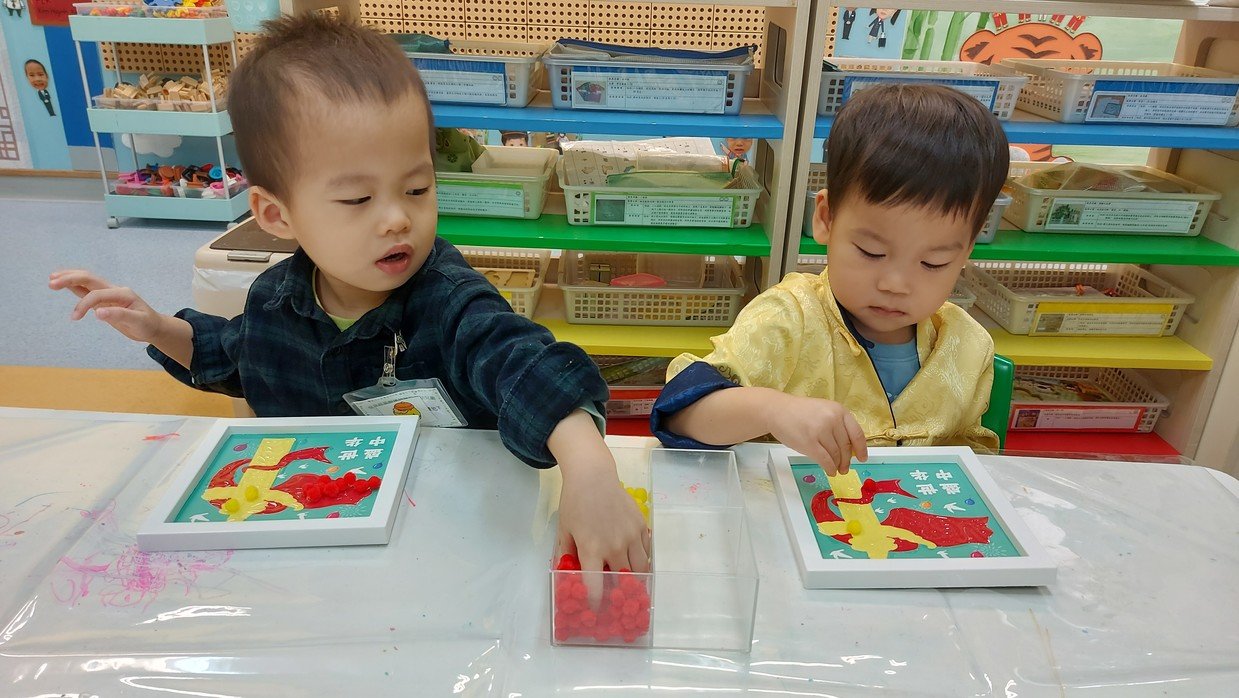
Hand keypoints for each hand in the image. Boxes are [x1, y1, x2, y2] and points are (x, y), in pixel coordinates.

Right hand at [49, 270, 163, 342]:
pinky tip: (64, 284)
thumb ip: (119, 316)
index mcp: (122, 293)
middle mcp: (114, 290)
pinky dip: (74, 286)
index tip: (75, 317)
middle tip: (51, 282)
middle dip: (70, 279)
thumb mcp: (138, 322)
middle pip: (89, 279)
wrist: (153, 327)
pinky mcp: (104, 301)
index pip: (97, 294)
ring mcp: (108, 294)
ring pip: (86, 281)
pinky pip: (87, 290)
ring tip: (52, 279)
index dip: (84, 304)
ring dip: (70, 279)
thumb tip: (98, 313)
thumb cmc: (147, 325)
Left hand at [558, 457, 650, 606]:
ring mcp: (630, 536)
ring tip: (629, 584)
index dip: (596, 603)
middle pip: (622, 582)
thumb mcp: (565, 530)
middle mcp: (614, 545)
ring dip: (634, 579)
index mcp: (591, 549)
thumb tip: (570, 574)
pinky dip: (641, 560)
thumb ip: (568, 555)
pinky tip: (634, 561)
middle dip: (618, 593)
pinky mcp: (641, 527)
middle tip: (615, 598)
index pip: (596, 587)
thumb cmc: (574, 502)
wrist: (593, 475)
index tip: (596, 609)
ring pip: (640, 570)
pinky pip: (646, 552)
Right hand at [766, 394, 867, 475]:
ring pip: (836, 455)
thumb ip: (838, 426)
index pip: (857, 433)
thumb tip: (851, 449)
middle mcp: (832, 419)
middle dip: (847, 461)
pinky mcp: (809, 443)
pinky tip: (830, 471)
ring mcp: (821, 431)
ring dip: (837, 465)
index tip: (863, 458)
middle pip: (846, 447)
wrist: (776, 410)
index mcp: (839, 410)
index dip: (862, 449)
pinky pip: (825, 460)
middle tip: (845, 468)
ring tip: (835, 469)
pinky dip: (829, 468)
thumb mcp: (824, 411)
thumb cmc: (800, 413)